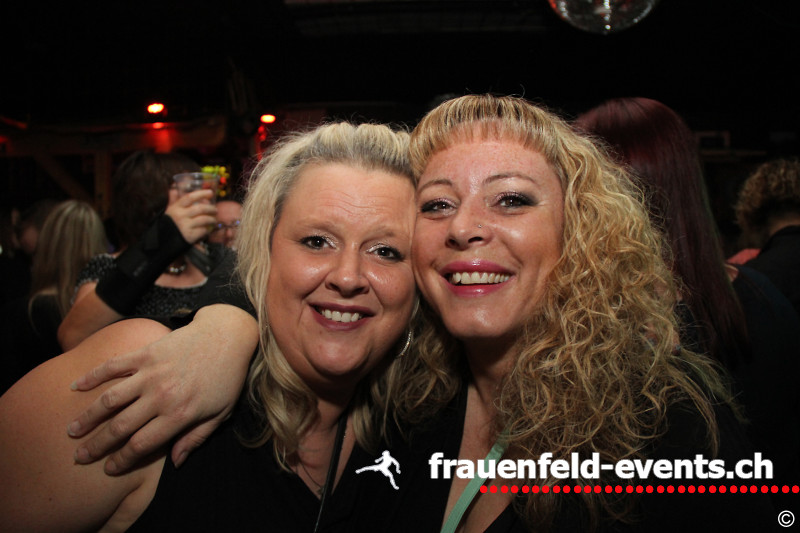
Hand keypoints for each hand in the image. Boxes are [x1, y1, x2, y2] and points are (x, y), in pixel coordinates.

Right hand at [67, 305, 257, 473]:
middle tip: (80, 456)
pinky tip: (75, 387)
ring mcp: (151, 372)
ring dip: (87, 416)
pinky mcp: (146, 352)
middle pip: (120, 427)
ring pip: (110, 399)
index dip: (122, 460)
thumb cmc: (227, 377)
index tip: (108, 469)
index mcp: (180, 414)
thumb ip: (196, 438)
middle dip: (97, 446)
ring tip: (72, 430)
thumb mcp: (221, 413)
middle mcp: (161, 395)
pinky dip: (92, 376)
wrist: (227, 335)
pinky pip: (113, 366)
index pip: (142, 445)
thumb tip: (175, 463)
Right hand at [165, 188, 217, 244]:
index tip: (210, 192)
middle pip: (200, 208)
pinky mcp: (190, 236)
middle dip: (211, 208)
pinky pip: (203, 230)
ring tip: (213, 220)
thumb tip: (174, 189)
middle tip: (215, 210)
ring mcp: (185, 226)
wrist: (162, 241)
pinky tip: (208, 229)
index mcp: (176, 208)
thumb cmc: (168, 224)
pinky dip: (207, 229)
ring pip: (204, 219)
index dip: (201, 193)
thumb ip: (173, 200)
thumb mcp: (169, 211)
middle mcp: (181, 215)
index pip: (190, 197)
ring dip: (212, 219)